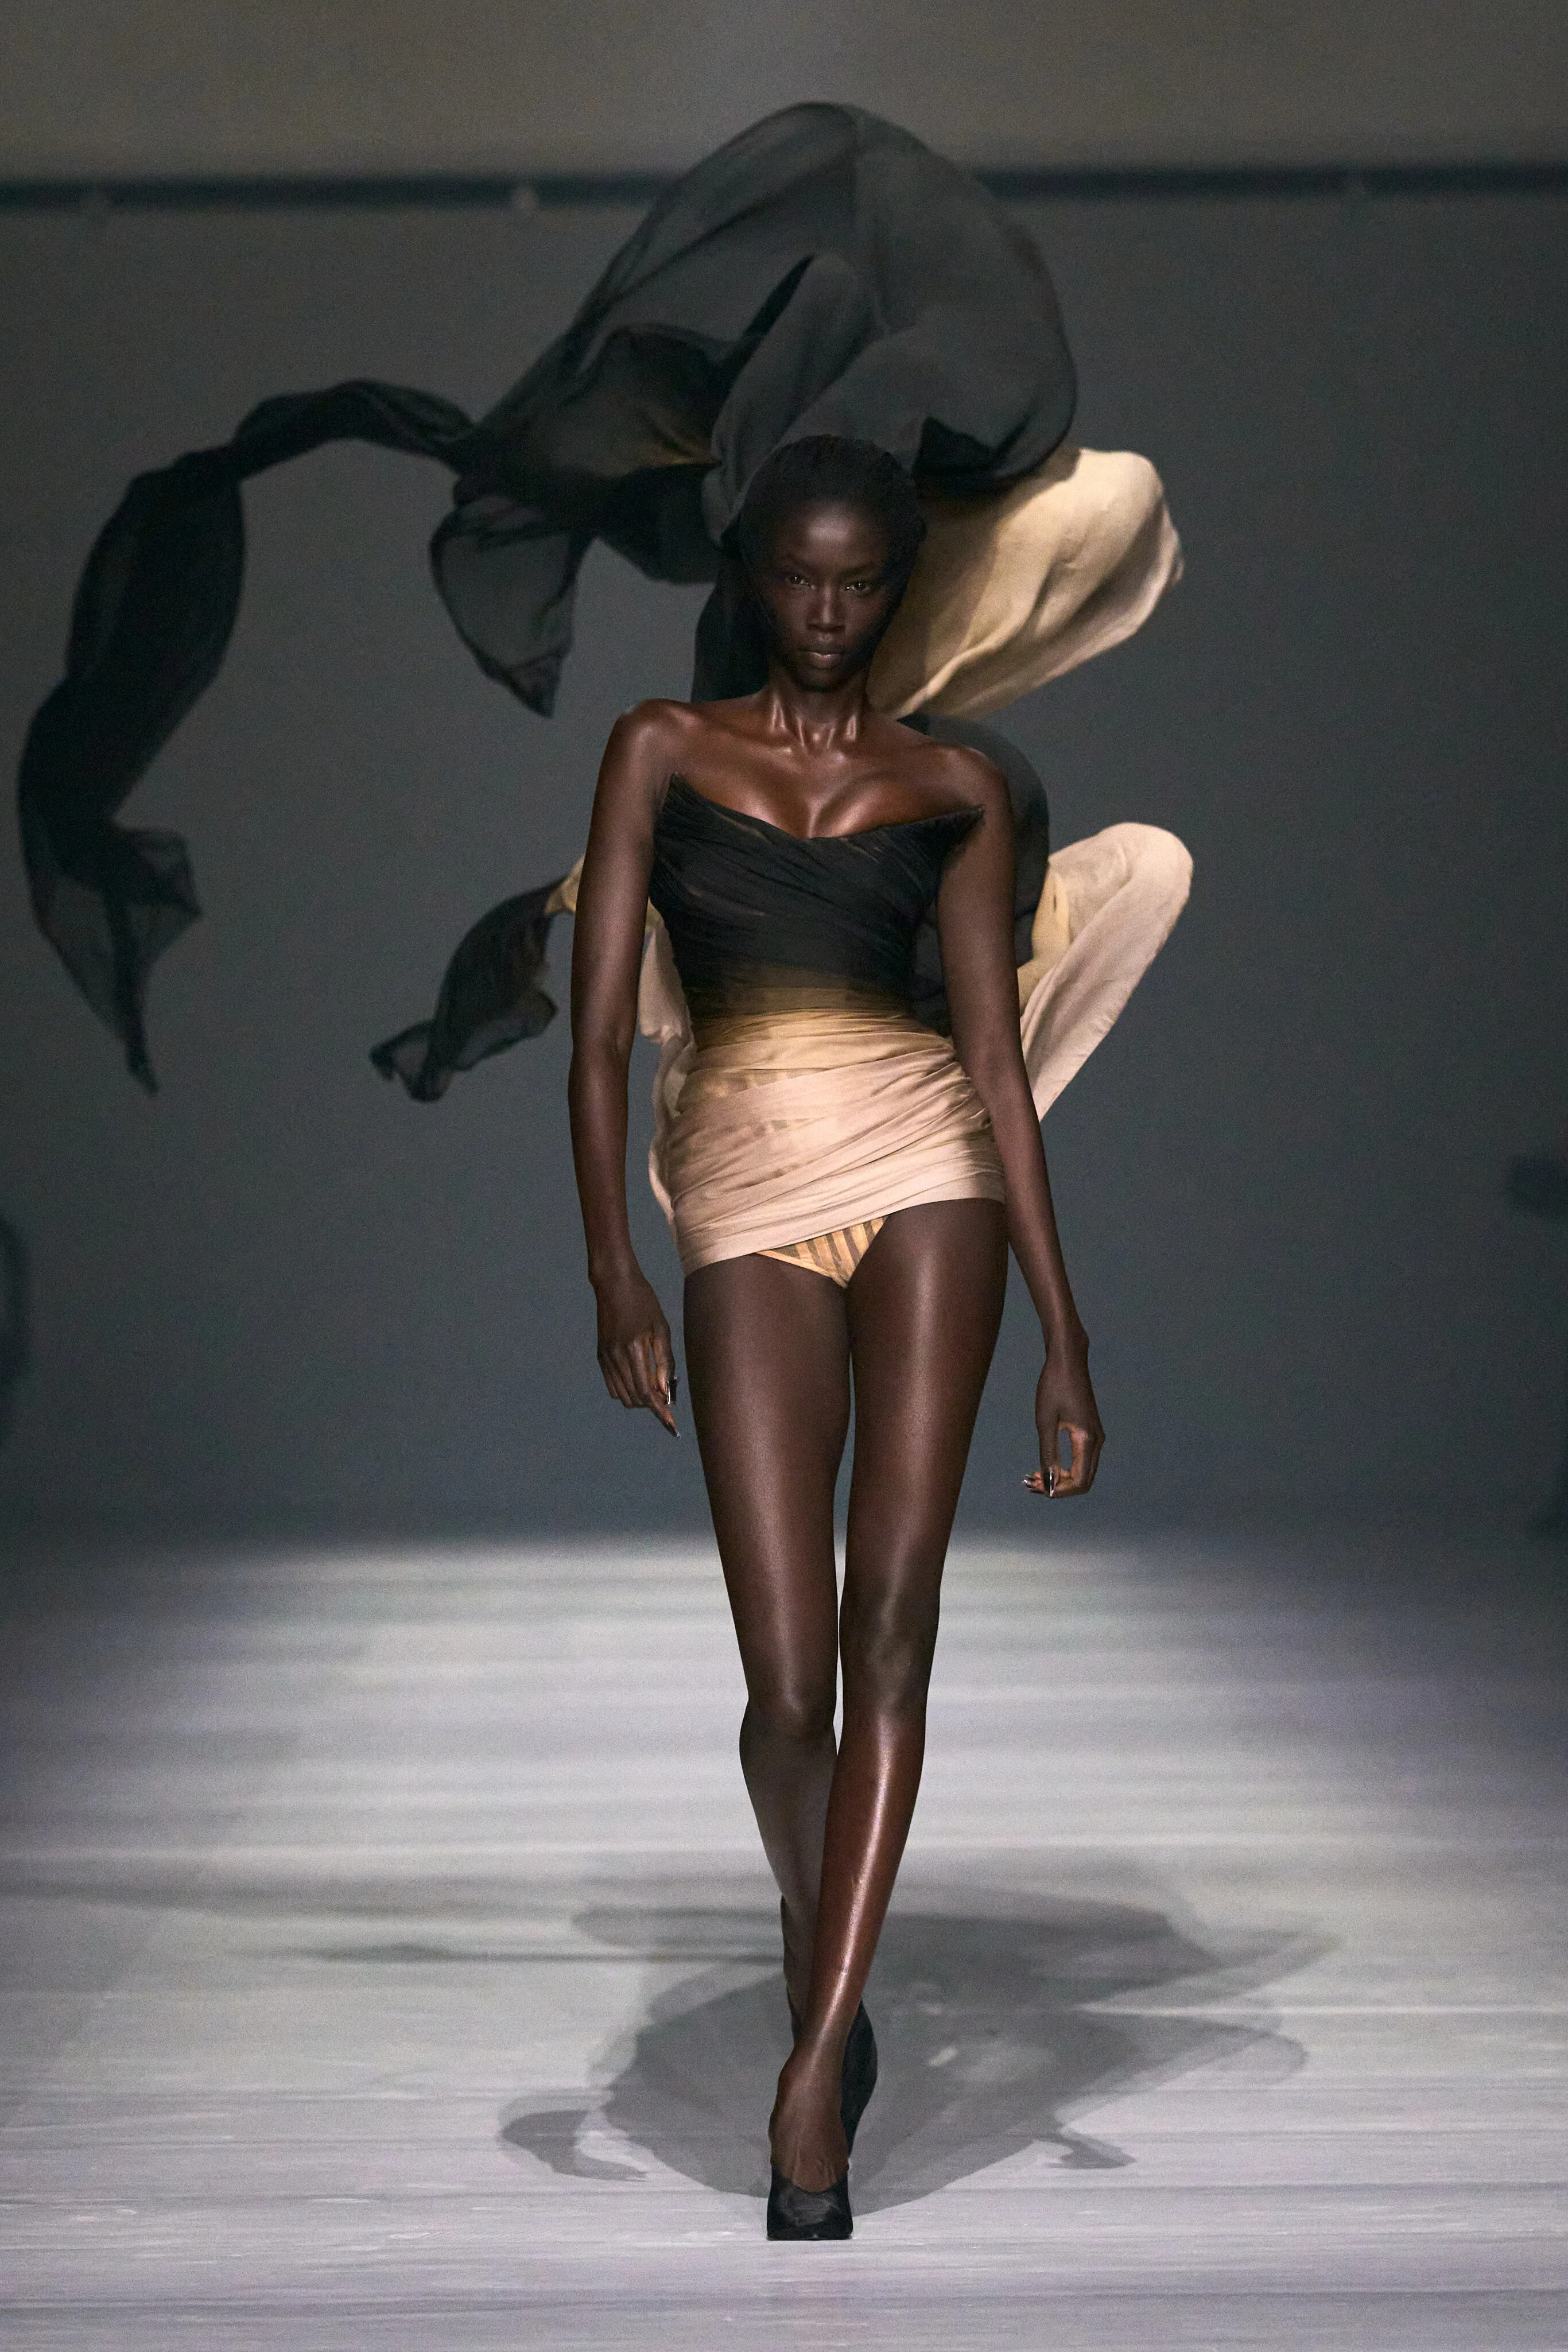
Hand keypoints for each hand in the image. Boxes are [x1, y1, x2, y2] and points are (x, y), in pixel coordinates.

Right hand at [594, 1266, 677, 1436]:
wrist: (613, 1284)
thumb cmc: (643, 1301)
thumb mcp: (661, 1328)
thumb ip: (664, 1361)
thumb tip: (666, 1391)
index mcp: (634, 1349)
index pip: (647, 1392)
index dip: (660, 1412)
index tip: (672, 1426)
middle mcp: (616, 1357)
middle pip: (635, 1398)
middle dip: (652, 1405)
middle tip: (667, 1401)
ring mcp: (605, 1358)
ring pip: (622, 1396)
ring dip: (640, 1399)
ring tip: (654, 1389)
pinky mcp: (600, 1356)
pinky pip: (612, 1386)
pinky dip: (626, 1391)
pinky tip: (638, 1381)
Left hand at [1024, 1328, 1102, 1497]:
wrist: (1068, 1360)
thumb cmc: (1053, 1386)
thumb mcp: (1045, 1422)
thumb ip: (1048, 1455)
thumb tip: (1049, 1484)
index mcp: (1087, 1439)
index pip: (1080, 1482)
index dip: (1059, 1491)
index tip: (1036, 1486)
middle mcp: (1097, 1441)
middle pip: (1084, 1481)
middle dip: (1059, 1488)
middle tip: (1030, 1483)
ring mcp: (1096, 1436)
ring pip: (1083, 1472)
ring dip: (1061, 1479)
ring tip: (1034, 1476)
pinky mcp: (1090, 1431)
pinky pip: (1082, 1460)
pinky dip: (1065, 1468)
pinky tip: (1045, 1465)